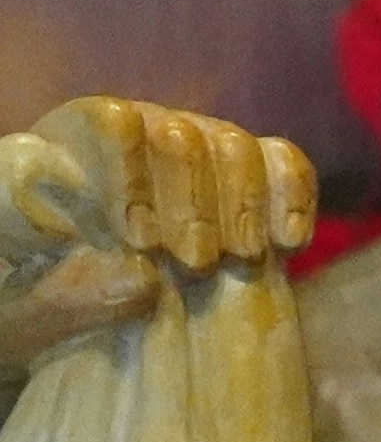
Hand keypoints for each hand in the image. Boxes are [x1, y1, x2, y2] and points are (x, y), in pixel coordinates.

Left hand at [0, 100, 312, 366]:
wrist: (71, 317)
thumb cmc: (25, 310)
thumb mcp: (16, 317)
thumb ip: (60, 300)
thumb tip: (145, 280)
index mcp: (62, 150)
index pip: (108, 124)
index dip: (131, 176)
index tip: (140, 240)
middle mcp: (131, 136)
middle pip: (177, 134)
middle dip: (193, 201)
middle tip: (195, 264)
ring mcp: (193, 152)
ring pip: (232, 144)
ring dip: (244, 203)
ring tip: (240, 258)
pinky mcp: (245, 176)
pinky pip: (283, 160)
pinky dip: (291, 195)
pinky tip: (289, 244)